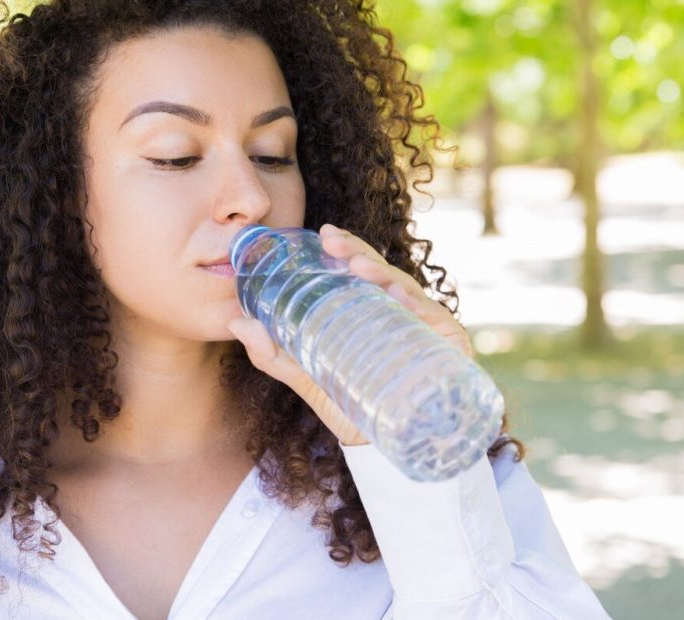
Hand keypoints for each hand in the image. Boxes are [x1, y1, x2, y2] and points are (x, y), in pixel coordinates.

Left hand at [226, 223, 473, 446]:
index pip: (360, 271)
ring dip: (384, 274)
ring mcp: (425, 327)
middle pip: (382, 273)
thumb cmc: (350, 405)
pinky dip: (418, 307)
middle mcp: (400, 311)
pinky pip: (435, 322)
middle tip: (333, 242)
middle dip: (358, 252)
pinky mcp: (447, 347)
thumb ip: (272, 353)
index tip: (324, 234)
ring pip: (406, 291)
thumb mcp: (307, 376)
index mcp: (370, 309)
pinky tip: (401, 299)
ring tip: (359, 267)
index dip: (346, 249)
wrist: (384, 450)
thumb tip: (236, 323)